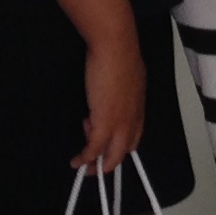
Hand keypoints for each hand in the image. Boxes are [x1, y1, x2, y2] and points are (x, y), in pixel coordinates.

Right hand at [76, 34, 148, 175]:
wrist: (115, 49)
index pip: (135, 134)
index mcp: (139, 107)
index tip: (107, 142)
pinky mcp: (104, 123)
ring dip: (97, 162)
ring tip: (82, 163)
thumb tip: (108, 97)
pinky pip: (94, 148)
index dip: (121, 142)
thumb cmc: (119, 56)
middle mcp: (133, 118)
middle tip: (96, 165)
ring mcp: (121, 123)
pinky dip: (85, 157)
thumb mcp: (126, 78)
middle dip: (110, 160)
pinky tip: (76, 161)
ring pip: (112, 154)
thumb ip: (121, 91)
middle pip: (125, 149)